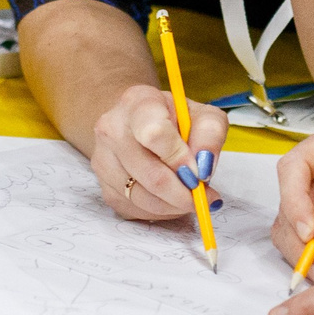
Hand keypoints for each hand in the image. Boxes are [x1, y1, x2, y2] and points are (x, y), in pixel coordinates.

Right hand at [89, 84, 229, 220]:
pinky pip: (136, 210)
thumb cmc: (174, 120)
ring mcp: (103, 160)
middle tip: (203, 195)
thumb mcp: (202, 115)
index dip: (180, 158)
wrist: (139, 125)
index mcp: (138, 103)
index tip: (198, 171)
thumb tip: (204, 167)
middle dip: (184, 192)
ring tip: (190, 196)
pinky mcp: (104, 188)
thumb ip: (210, 135)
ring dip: (174, 205)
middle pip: (151, 174)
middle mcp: (112, 130)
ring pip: (143, 198)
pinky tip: (171, 199)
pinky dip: (160, 211)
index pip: (154, 133)